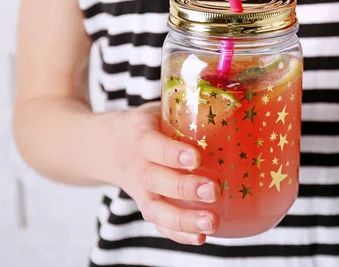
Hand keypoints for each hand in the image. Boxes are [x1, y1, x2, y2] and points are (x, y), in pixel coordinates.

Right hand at [107, 102, 219, 244]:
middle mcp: (137, 165)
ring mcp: (138, 189)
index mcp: (139, 135)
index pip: (152, 145)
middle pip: (155, 181)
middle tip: (214, 190)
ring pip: (155, 208)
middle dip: (184, 188)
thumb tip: (236, 101)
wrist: (101, 146)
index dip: (172, 153)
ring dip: (183, 219)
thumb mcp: (157, 109)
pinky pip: (158, 223)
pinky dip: (177, 233)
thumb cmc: (144, 125)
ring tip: (211, 223)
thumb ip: (186, 107)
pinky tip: (201, 238)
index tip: (195, 157)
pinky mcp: (144, 204)